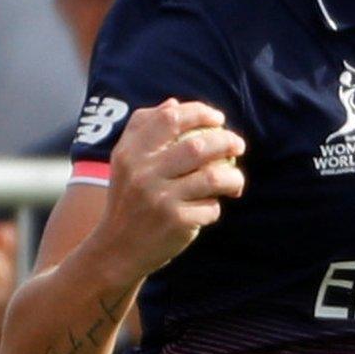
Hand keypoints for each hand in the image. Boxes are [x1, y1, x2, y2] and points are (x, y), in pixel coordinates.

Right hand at [93, 100, 246, 280]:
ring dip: (234, 177)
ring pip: (214, 178)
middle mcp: (142, 174)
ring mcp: (159, 199)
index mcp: (129, 154)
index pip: (169, 119)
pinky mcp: (176, 222)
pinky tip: (210, 207)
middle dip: (227, 141)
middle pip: (198, 146)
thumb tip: (174, 103)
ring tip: (235, 180)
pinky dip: (215, 206)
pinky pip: (212, 207)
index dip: (200, 113)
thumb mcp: (126, 164)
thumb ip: (144, 130)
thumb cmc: (129, 199)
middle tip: (238, 145)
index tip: (218, 119)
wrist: (116, 249)